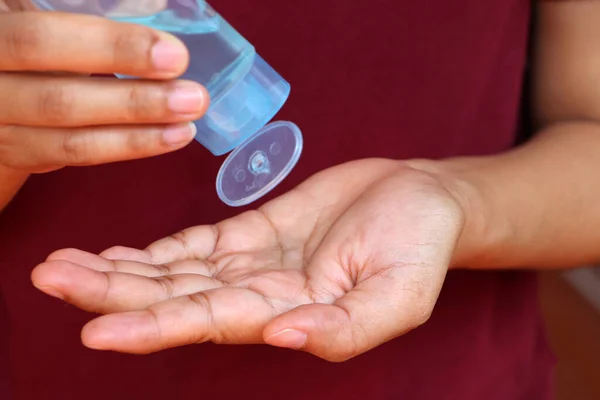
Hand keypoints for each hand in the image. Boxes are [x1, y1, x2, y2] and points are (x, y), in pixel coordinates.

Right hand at [0, 7, 207, 172]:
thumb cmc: (19, 43)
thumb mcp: (32, 15)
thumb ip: (74, 12)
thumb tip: (158, 8)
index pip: (41, 40)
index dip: (110, 48)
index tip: (173, 53)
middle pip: (59, 98)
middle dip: (134, 99)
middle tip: (193, 95)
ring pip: (72, 137)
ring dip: (139, 129)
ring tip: (190, 115)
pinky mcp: (16, 153)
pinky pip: (76, 155)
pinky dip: (128, 146)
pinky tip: (170, 136)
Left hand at [32, 159, 469, 361]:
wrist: (422, 199)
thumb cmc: (420, 246)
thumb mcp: (401, 295)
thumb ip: (346, 330)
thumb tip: (281, 338)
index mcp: (291, 315)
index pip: (210, 323)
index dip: (155, 326)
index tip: (98, 329)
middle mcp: (260, 295)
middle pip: (175, 297)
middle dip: (114, 293)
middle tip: (52, 280)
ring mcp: (253, 261)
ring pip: (174, 270)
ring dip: (120, 270)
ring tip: (64, 266)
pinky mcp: (253, 230)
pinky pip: (193, 242)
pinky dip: (153, 249)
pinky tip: (114, 253)